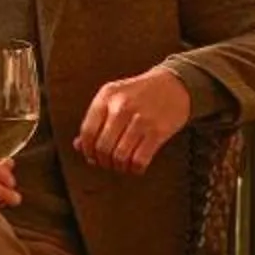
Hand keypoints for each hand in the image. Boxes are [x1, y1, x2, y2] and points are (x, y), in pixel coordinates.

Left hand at [74, 66, 193, 174]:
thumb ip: (95, 119)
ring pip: (119, 156)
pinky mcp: (157, 132)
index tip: (91, 156)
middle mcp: (121, 107)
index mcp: (107, 96)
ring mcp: (140, 119)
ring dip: (118, 167)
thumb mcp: (114, 97)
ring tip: (121, 164)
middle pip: (102, 147)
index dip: (87, 149)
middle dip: (103, 161)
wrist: (175, 85)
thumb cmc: (140, 93)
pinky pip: (139, 160)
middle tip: (108, 163)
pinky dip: (135, 169)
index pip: (87, 131)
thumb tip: (78, 146)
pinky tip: (135, 165)